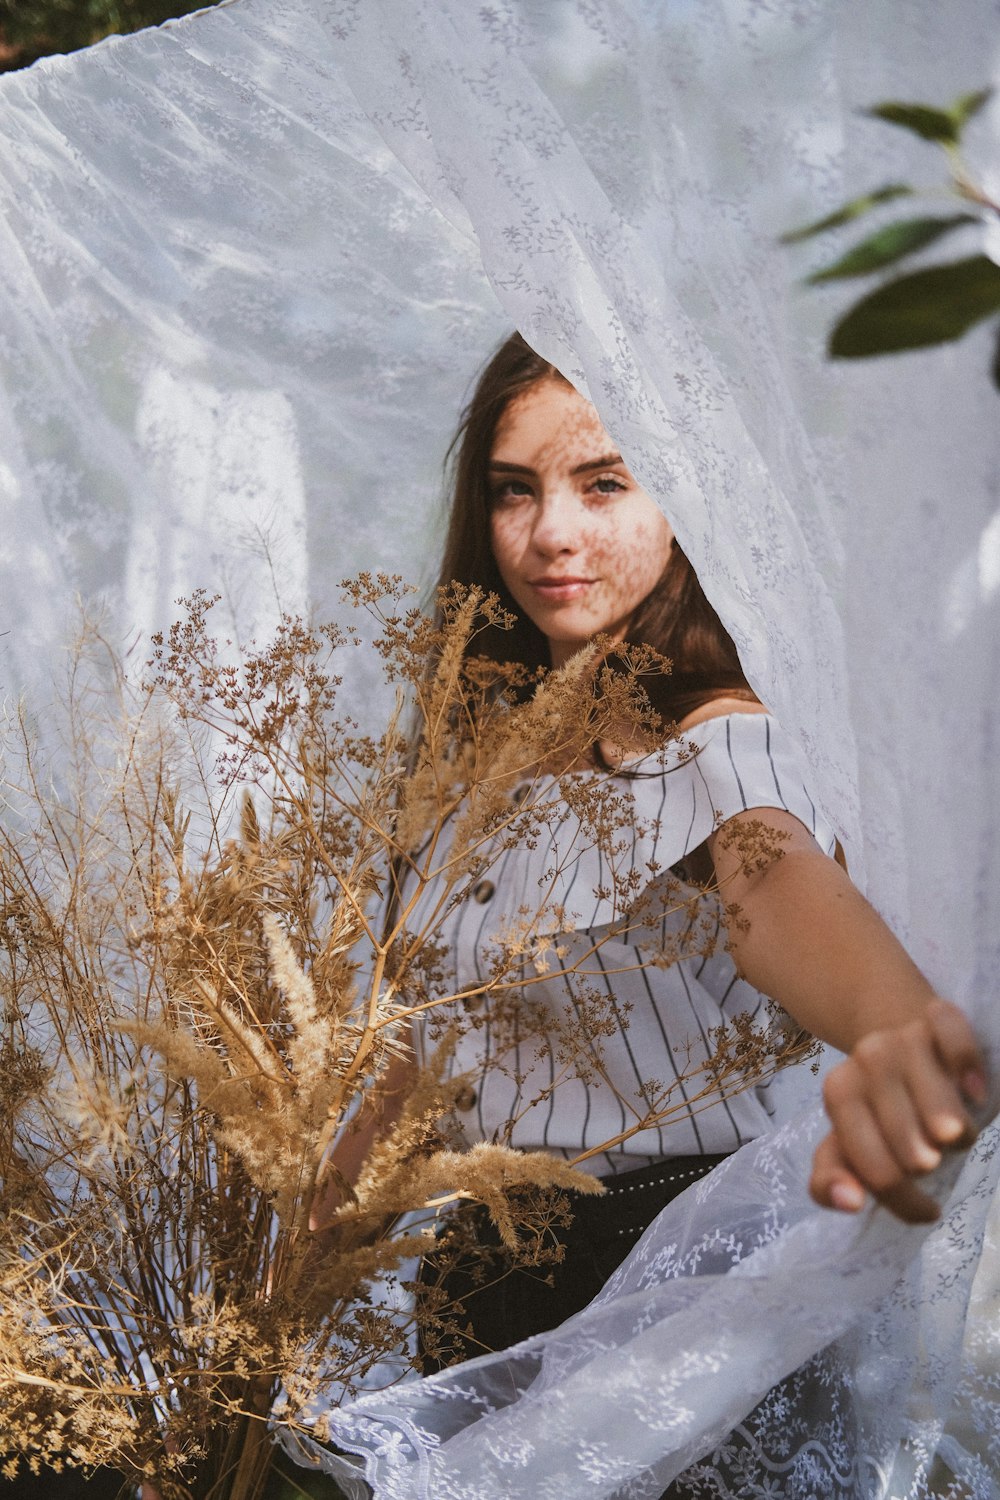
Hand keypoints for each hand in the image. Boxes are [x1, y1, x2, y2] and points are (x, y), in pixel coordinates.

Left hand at [809, 998, 985, 1223]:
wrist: (897, 1042)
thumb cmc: (876, 1109)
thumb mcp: (844, 1146)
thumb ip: (830, 1179)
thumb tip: (851, 1203)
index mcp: (839, 1093)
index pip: (874, 1168)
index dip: (903, 1199)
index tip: (926, 1209)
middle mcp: (867, 1059)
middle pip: (911, 1146)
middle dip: (928, 1166)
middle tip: (935, 1161)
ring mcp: (903, 1036)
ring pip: (941, 1108)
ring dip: (958, 1134)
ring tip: (954, 1137)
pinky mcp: (938, 1015)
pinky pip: (956, 1040)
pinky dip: (968, 1068)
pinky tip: (974, 1092)